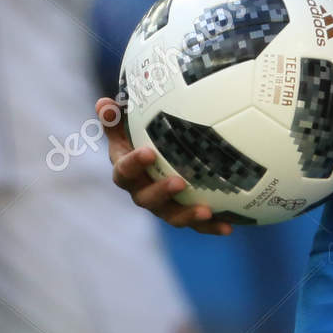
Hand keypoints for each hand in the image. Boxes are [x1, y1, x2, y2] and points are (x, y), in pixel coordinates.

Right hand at [99, 99, 232, 235]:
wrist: (157, 157)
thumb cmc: (142, 135)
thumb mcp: (128, 124)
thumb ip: (116, 117)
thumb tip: (104, 105)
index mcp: (127, 172)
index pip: (124, 171)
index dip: (133, 164)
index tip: (148, 152)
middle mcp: (142, 192)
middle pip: (146, 199)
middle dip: (161, 192)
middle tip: (179, 182)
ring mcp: (163, 205)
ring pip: (171, 215)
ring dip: (187, 215)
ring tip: (206, 211)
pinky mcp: (183, 213)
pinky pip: (196, 224)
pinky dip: (211, 226)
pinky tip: (228, 227)